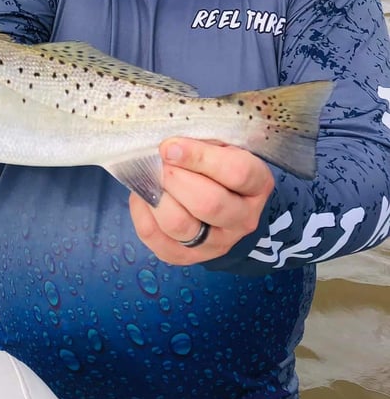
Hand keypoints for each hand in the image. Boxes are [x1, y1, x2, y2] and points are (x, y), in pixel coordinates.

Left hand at [128, 139, 273, 262]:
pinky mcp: (187, 256)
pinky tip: (143, 195)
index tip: (169, 147)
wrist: (222, 202)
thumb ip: (201, 141)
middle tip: (159, 163)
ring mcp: (216, 243)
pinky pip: (157, 238)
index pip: (236, 173)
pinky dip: (142, 213)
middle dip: (175, 179)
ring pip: (181, 226)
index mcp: (257, 184)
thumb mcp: (221, 145)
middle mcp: (243, 219)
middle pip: (208, 204)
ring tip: (149, 178)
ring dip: (157, 198)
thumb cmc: (217, 164)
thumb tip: (166, 146)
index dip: (198, 158)